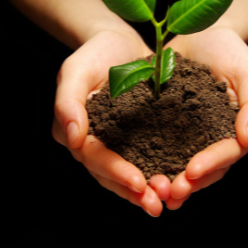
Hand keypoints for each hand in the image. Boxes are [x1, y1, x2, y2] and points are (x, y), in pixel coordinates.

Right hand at [51, 29, 166, 216]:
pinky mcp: (136, 139)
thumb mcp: (76, 69)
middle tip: (156, 205)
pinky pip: (147, 161)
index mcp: (73, 132)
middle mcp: (91, 144)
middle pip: (110, 175)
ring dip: (147, 192)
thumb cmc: (95, 51)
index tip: (139, 182)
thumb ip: (68, 101)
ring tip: (169, 202)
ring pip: (128, 175)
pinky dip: (160, 174)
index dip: (115, 173)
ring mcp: (114, 144)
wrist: (121, 42)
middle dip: (133, 193)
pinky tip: (179, 184)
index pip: (93, 158)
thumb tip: (73, 140)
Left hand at [148, 26, 247, 209]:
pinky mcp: (165, 129)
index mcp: (237, 131)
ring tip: (152, 192)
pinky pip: (157, 150)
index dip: (212, 165)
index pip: (228, 154)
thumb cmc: (231, 50)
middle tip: (169, 193)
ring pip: (181, 167)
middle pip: (204, 170)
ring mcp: (189, 137)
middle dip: (188, 184)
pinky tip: (134, 173)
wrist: (199, 31)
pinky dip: (149, 164)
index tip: (192, 171)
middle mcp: (214, 140)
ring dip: (168, 182)